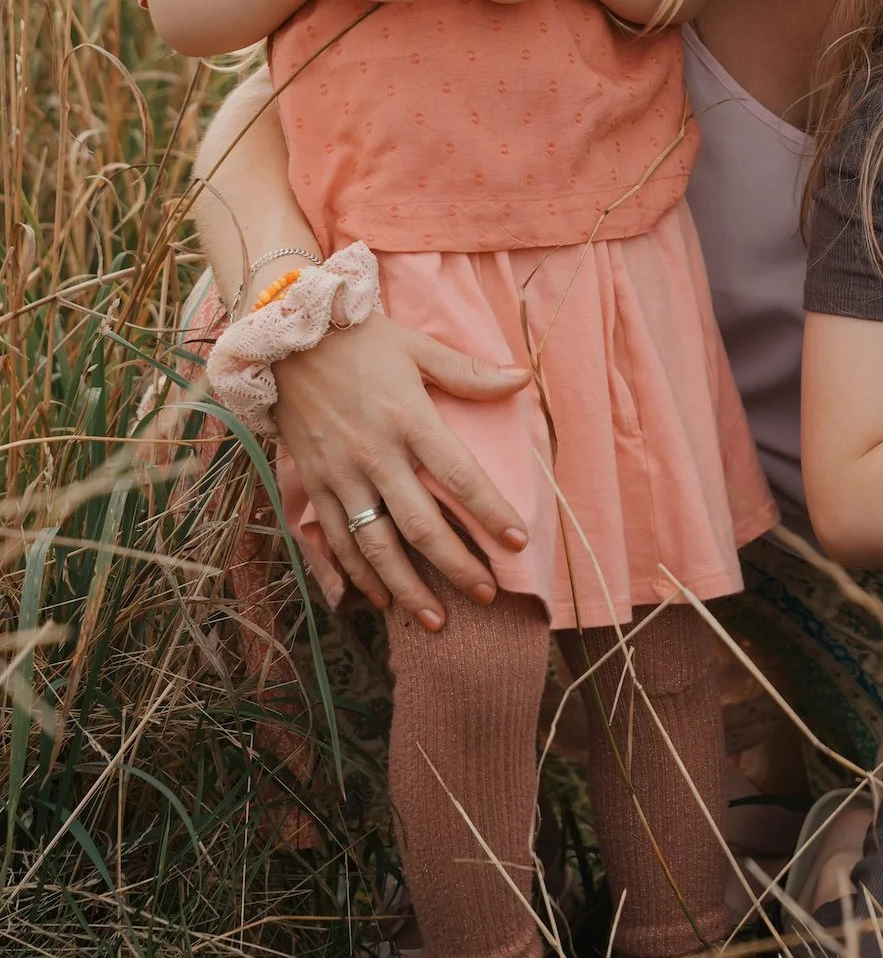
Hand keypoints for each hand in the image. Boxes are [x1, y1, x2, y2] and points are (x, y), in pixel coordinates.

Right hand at [271, 313, 531, 628]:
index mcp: (408, 418)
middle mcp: (374, 454)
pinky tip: (379, 599)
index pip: (459, 476)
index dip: (490, 512)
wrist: (284, 337)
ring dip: (407, 588)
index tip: (518, 541)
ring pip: (376, 546)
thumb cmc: (359, 340)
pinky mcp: (313, 484)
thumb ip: (468, 371)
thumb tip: (522, 379)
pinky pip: (336, 540)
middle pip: (420, 525)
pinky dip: (357, 574)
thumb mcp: (417, 346)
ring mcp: (340, 475)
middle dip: (456, 565)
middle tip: (487, 595)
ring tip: (437, 621)